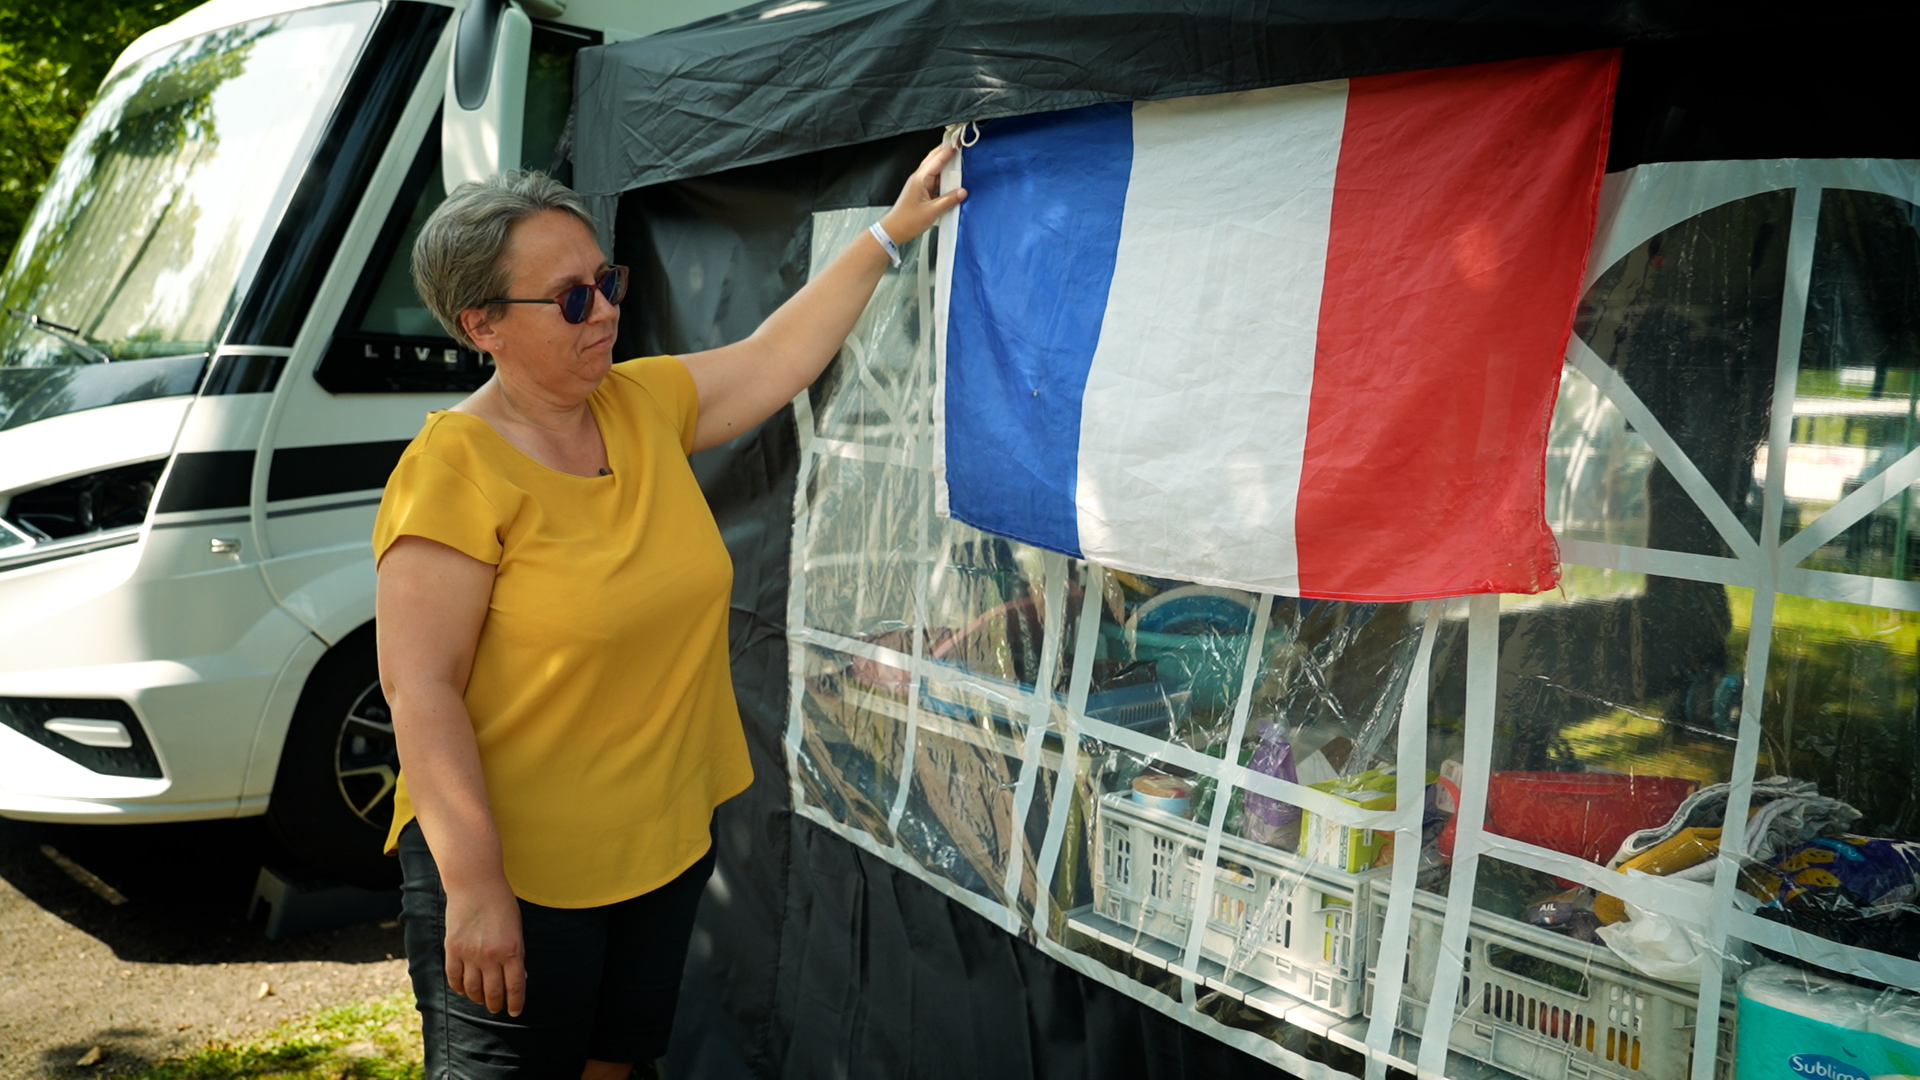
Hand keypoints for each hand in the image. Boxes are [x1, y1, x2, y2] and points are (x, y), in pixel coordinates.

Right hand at [443, 878, 526, 1015]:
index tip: (515, 1011)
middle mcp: (491, 955)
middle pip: (493, 992)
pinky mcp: (452, 949)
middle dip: (496, 1004)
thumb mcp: (517, 929)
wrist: (475, 885)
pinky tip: (464, 989)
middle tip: (497, 1008)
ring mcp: (470, 953)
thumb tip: (519, 978)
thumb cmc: (501, 905)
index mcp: (512, 950)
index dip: (516, 1002)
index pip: (515, 986)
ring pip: (473, 989)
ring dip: (478, 998)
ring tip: (482, 999)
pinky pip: (454, 977)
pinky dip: (459, 988)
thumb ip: (517, 953)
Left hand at [877, 143, 966, 246]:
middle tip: (960, 145)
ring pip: (936, 170)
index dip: (948, 150)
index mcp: (920, 179)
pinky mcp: (922, 192)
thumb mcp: (931, 212)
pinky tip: (954, 181)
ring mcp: (920, 185)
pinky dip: (945, 179)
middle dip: (946, 151)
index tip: (959, 142)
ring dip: (946, 165)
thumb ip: (948, 200)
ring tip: (960, 160)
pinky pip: (935, 181)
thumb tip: (963, 192)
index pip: (937, 160)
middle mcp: (920, 178)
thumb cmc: (908, 221)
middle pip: (934, 160)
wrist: (894, 230)